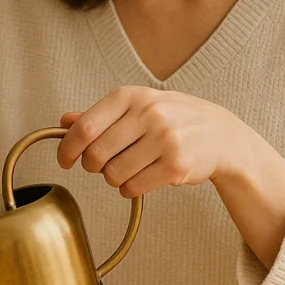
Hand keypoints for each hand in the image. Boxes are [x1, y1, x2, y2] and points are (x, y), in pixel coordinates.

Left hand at [56, 86, 255, 198]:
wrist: (220, 134)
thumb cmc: (172, 118)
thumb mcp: (137, 106)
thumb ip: (100, 115)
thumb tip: (64, 122)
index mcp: (131, 96)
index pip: (85, 127)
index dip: (67, 148)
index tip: (65, 160)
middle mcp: (149, 114)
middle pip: (96, 154)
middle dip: (92, 166)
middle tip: (102, 165)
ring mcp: (165, 140)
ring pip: (113, 175)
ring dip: (113, 179)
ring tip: (127, 169)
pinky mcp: (176, 166)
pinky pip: (134, 187)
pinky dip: (130, 189)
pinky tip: (140, 179)